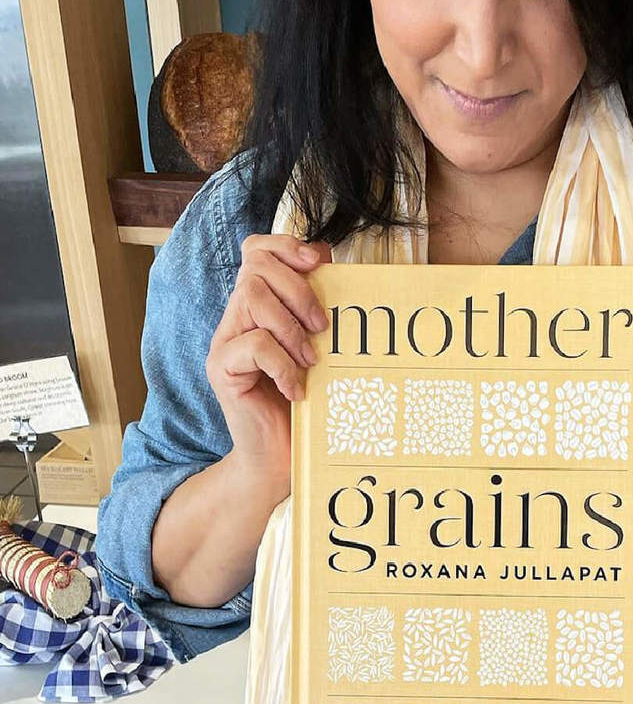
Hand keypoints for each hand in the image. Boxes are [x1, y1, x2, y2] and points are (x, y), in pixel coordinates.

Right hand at [206, 234, 331, 484]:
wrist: (279, 458)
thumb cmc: (309, 403)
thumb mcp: (322, 350)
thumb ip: (322, 314)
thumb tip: (340, 271)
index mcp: (259, 307)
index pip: (256, 251)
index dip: (285, 245)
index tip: (320, 262)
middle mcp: (237, 318)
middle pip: (255, 268)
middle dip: (297, 289)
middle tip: (324, 326)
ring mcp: (225, 342)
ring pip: (251, 299)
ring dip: (291, 327)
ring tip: (312, 359)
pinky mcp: (221, 370)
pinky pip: (253, 346)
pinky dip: (283, 365)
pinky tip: (297, 388)